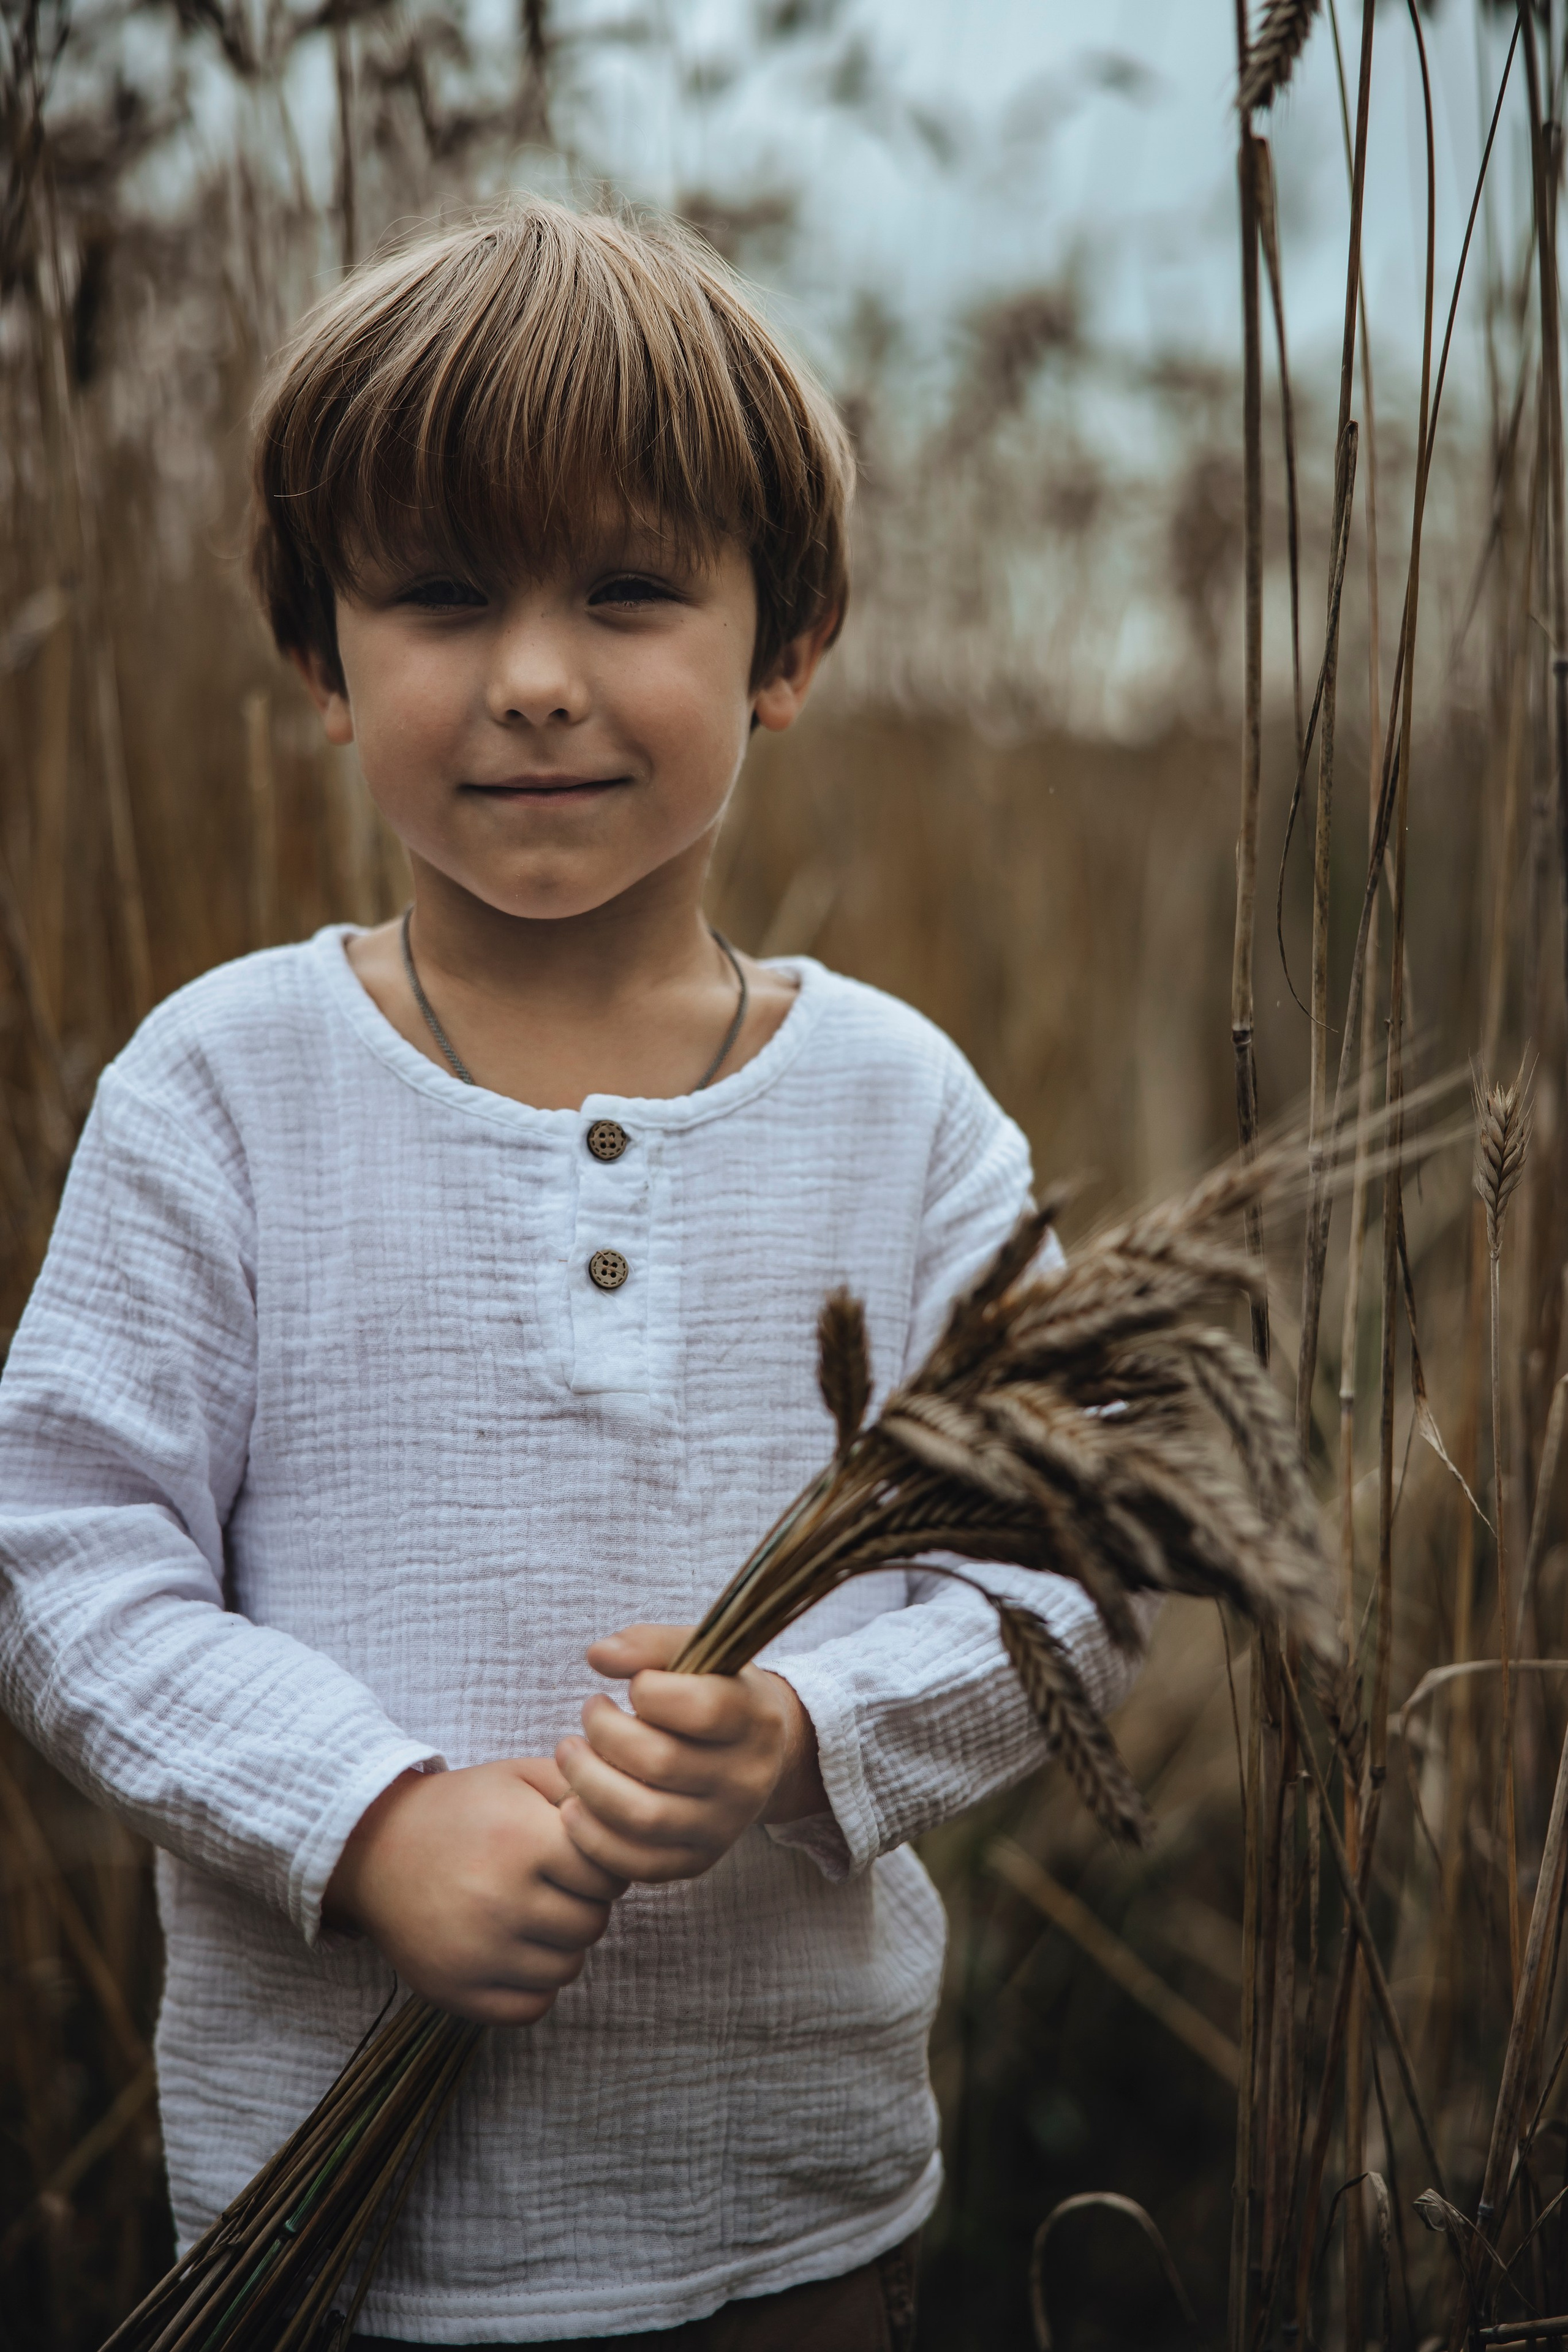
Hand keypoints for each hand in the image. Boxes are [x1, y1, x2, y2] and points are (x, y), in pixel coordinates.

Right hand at [323, 1758, 626, 2024]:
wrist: (373, 1848)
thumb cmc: (460, 1809)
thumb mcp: (519, 1776)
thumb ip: (581, 1789)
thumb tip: (630, 1819)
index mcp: (521, 1842)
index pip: (608, 1874)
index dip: (600, 1862)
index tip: (573, 1853)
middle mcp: (500, 1901)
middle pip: (592, 1923)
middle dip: (581, 1901)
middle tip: (550, 1883)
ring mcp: (477, 1954)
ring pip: (567, 1967)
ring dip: (560, 1942)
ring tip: (529, 1911)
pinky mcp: (456, 1993)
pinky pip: (532, 2007)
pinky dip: (534, 1984)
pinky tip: (514, 1948)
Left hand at [554, 1623, 826, 1884]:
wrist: (754, 1753)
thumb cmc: (713, 1692)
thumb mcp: (697, 1655)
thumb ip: (649, 1644)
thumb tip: (599, 1656)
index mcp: (754, 1719)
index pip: (701, 1709)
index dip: (650, 1691)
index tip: (633, 1685)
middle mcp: (746, 1779)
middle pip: (661, 1763)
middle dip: (604, 1732)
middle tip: (589, 1712)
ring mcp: (723, 1827)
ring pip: (643, 1817)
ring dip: (587, 1782)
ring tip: (571, 1753)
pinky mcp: (696, 1861)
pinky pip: (637, 1865)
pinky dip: (592, 1836)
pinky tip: (574, 1804)